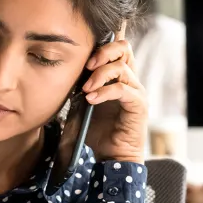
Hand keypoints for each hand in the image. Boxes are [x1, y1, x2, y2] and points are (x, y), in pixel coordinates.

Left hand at [80, 38, 146, 163]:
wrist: (110, 157)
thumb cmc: (97, 132)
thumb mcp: (83, 104)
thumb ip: (80, 86)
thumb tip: (64, 71)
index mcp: (118, 77)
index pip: (116, 48)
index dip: (101, 45)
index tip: (81, 57)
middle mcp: (130, 80)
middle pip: (124, 48)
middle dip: (102, 52)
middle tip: (86, 66)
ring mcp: (136, 92)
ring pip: (121, 68)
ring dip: (99, 76)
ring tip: (85, 90)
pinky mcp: (138, 105)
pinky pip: (122, 90)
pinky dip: (104, 92)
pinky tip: (91, 100)